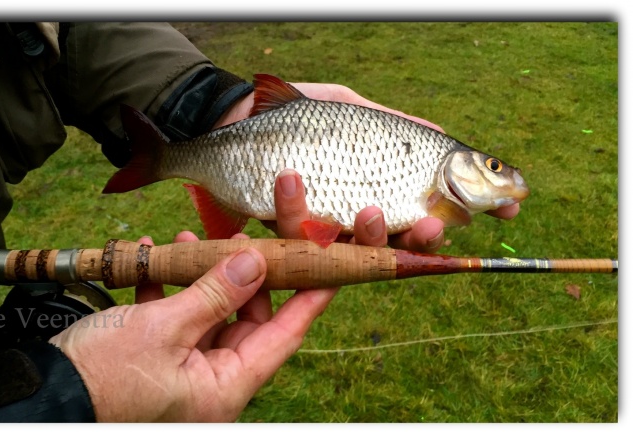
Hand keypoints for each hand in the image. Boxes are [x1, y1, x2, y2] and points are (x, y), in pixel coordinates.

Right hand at [48, 168, 394, 421]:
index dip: (310, 296)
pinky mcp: (154, 356)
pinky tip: (154, 258)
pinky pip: (173, 317)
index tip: (331, 263)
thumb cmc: (101, 375)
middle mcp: (211, 379)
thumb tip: (256, 260)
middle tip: (237, 235)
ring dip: (200, 275)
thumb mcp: (163, 329)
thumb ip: (214, 293)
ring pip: (208, 312)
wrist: (39, 397)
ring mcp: (182, 368)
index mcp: (225, 385)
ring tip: (186, 240)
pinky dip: (166, 288)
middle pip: (247, 317)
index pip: (284, 334)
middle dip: (242, 273)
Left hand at [216, 81, 520, 251]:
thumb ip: (392, 125)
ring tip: (368, 209)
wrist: (231, 117)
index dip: (466, 211)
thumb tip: (442, 135)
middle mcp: (354, 214)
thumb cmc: (294, 112)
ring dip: (366, 234)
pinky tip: (291, 178)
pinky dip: (297, 207)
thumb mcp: (350, 108)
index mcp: (377, 187)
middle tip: (432, 224)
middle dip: (420, 237)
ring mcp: (319, 227)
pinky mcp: (281, 232)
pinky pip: (297, 232)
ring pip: (352, 248)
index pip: (429, 206)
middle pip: (401, 240)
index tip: (508, 210)